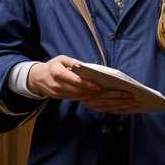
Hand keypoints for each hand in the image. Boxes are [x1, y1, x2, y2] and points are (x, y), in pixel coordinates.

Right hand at [26, 56, 140, 112]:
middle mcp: (62, 88)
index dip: (88, 86)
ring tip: (126, 100)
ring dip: (109, 102)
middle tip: (126, 95)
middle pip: (86, 95)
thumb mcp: (60, 59)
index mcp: (58, 75)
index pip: (75, 82)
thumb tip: (86, 67)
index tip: (101, 87)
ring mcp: (65, 96)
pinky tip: (117, 105)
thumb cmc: (52, 66)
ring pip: (89, 101)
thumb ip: (73, 62)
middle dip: (108, 96)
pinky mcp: (70, 100)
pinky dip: (103, 105)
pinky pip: (88, 104)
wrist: (38, 79)